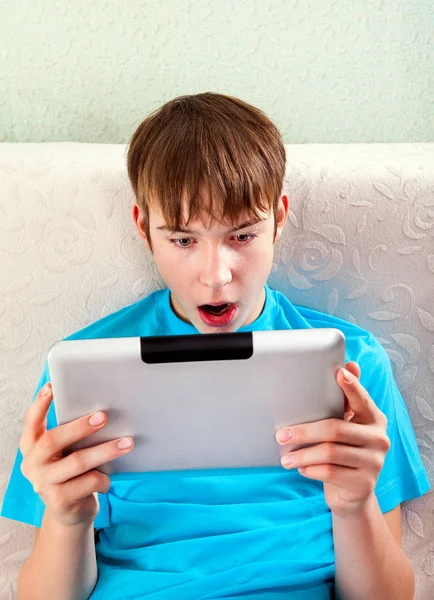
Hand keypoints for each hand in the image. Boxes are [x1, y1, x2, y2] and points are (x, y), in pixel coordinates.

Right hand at [19, 382, 134, 526]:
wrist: (71, 511)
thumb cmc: (72, 472)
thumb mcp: (65, 452)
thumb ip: (71, 435)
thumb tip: (101, 411)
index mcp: (31, 446)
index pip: (31, 422)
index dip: (40, 404)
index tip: (52, 387)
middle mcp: (32, 464)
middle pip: (53, 440)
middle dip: (80, 427)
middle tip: (103, 417)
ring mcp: (43, 484)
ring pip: (77, 462)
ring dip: (105, 450)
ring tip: (127, 442)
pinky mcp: (59, 501)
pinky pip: (88, 482)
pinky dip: (103, 478)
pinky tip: (108, 478)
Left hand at [275, 362, 390, 516]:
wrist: (352, 494)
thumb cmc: (344, 452)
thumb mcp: (345, 426)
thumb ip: (345, 400)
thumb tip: (350, 365)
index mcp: (374, 418)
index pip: (361, 400)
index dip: (352, 386)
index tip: (339, 373)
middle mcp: (379, 438)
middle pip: (336, 429)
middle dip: (304, 431)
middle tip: (281, 435)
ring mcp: (374, 462)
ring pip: (330, 453)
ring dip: (302, 455)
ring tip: (285, 458)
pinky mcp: (364, 484)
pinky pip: (330, 472)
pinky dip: (311, 469)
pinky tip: (301, 469)